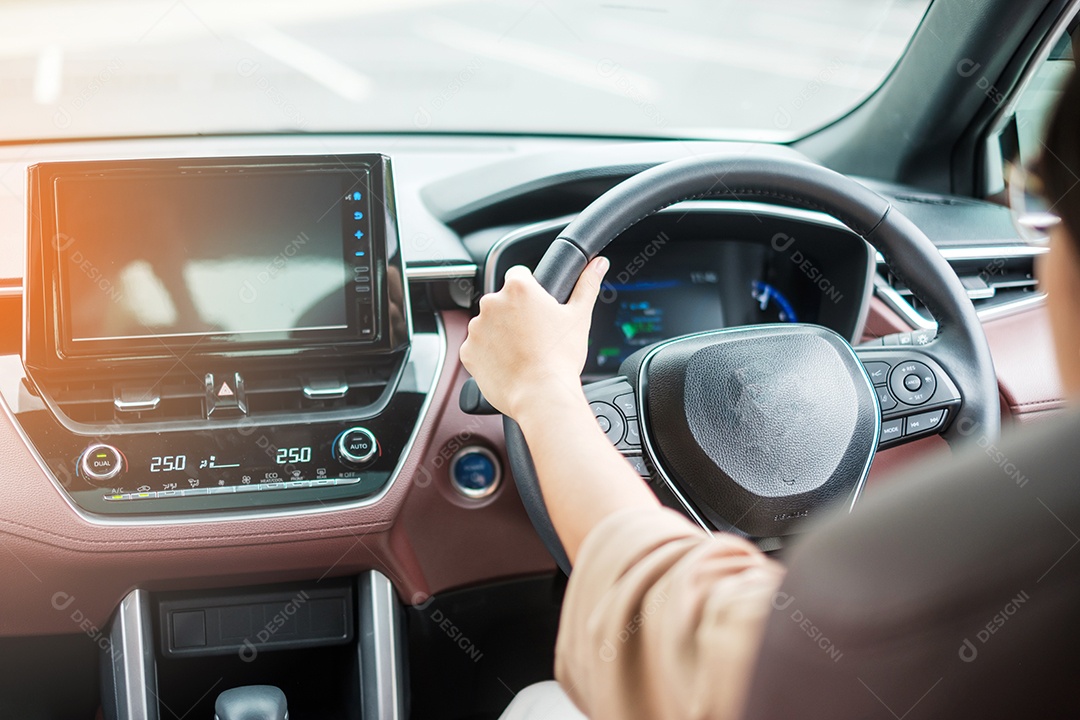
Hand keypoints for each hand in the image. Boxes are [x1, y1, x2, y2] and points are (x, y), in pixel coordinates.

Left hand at [460, 257, 608, 418]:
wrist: (541, 395)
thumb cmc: (560, 357)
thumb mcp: (579, 316)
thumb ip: (587, 284)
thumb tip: (598, 264)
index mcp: (518, 288)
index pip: (519, 274)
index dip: (531, 290)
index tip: (537, 308)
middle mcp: (492, 303)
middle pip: (503, 300)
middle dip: (515, 314)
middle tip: (534, 335)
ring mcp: (477, 328)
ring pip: (489, 324)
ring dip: (501, 333)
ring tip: (523, 352)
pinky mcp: (468, 351)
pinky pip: (478, 347)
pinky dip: (490, 354)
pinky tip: (509, 363)